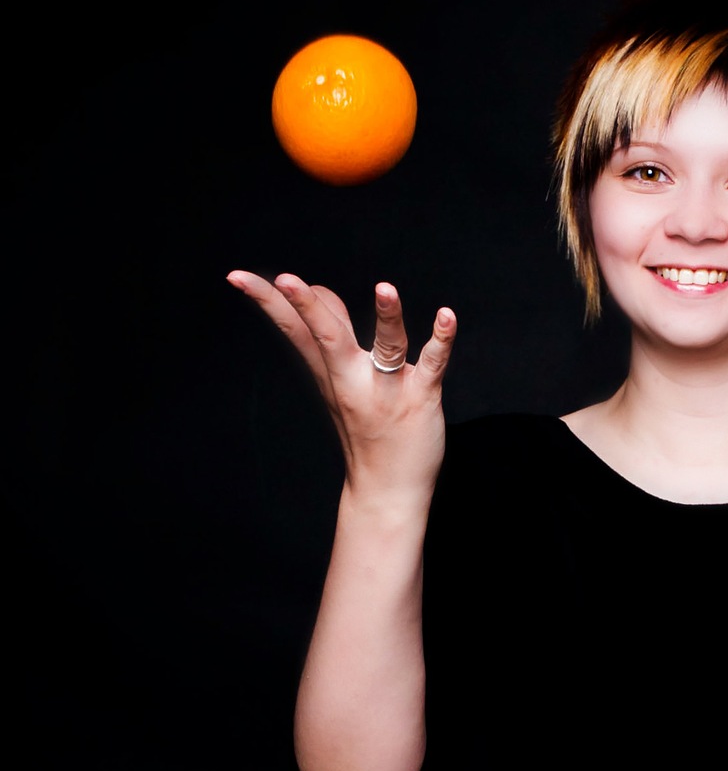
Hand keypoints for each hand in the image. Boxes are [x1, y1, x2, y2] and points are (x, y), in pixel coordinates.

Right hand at [227, 271, 454, 500]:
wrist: (387, 492)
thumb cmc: (365, 431)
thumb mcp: (336, 384)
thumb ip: (330, 337)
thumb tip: (318, 292)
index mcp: (329, 373)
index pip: (293, 329)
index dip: (267, 300)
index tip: (237, 277)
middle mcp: (353, 379)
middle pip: (326, 335)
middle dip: (306, 306)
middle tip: (285, 280)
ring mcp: (388, 390)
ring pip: (387, 346)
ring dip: (388, 316)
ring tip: (385, 288)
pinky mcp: (421, 399)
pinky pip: (433, 364)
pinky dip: (441, 339)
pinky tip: (447, 316)